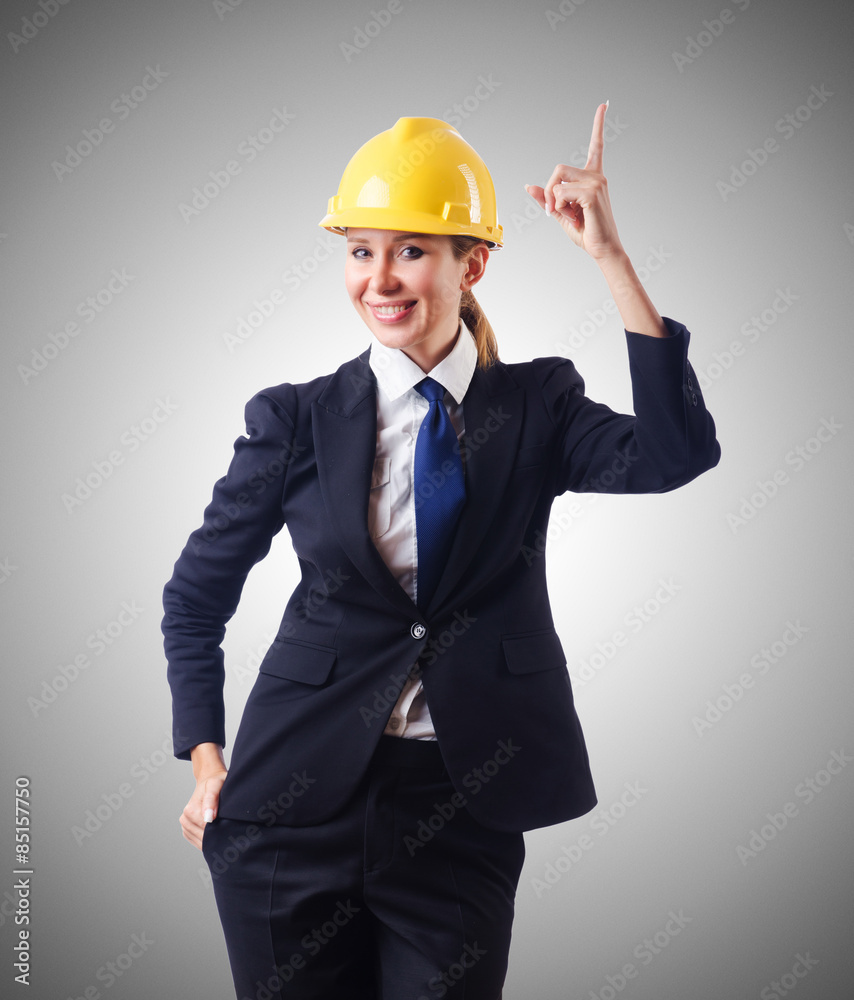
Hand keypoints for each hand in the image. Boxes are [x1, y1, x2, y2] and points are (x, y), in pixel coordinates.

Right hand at [180, 742, 227, 849]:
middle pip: (203, 838)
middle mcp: (185, 819)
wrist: (209, 780)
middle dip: (216, 835)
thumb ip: (212, 800)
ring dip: (212, 838)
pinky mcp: (188, 831)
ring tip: (221, 826)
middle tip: (228, 826)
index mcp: (190, 811)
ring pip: (201, 842)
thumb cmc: (215, 782)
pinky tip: (214, 830)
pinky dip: (207, 840)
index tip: (228, 826)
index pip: (206, 831)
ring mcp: (185, 826)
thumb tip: (209, 817)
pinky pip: (198, 842)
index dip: (219, 830)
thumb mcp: (216, 785)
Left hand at [525, 102, 624, 263]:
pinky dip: (559, 207)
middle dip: (549, 190)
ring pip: (558, 180)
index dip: (599, 124)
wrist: (603, 249)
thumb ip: (548, 198)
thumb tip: (530, 186)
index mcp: (593, 177)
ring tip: (565, 216)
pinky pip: (562, 193)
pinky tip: (572, 217)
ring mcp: (596, 183)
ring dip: (554, 201)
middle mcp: (596, 176)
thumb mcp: (561, 213)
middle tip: (552, 210)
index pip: (597, 146)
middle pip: (559, 168)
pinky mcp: (592, 193)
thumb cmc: (587, 232)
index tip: (604, 105)